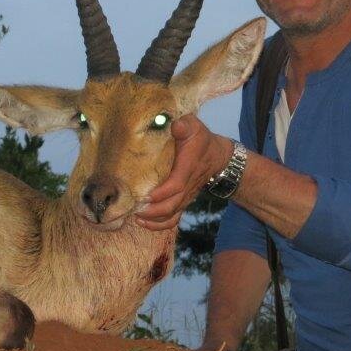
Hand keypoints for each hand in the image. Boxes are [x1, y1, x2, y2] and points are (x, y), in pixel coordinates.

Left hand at [134, 114, 235, 230]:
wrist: (217, 157)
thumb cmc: (201, 140)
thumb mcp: (195, 127)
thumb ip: (185, 125)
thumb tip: (176, 126)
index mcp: (188, 167)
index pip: (176, 185)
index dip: (161, 193)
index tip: (145, 195)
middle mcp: (187, 186)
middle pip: (171, 205)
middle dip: (152, 210)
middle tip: (132, 207)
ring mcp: (185, 196)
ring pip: (171, 215)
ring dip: (152, 219)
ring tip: (134, 216)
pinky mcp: (182, 201)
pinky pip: (173, 219)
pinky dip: (158, 225)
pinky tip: (143, 222)